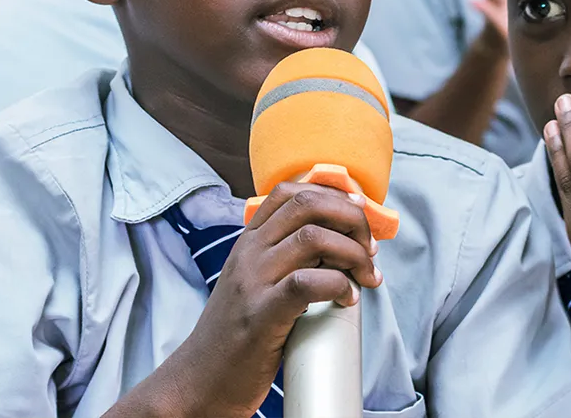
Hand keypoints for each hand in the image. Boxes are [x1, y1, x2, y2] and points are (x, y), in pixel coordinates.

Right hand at [176, 183, 380, 417]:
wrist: (201, 377)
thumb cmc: (237, 331)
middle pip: (307, 206)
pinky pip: (307, 283)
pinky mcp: (262, 314)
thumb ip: (283, 256)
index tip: (358, 210)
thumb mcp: (253, 280)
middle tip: (369, 246)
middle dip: (350, 218)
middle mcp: (249, 252)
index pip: (288, 192)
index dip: (330, 193)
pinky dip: (338, 285)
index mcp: (249, 240)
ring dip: (353, 253)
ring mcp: (253, 280)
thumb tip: (340, 243)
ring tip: (366, 276)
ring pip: (313, 238)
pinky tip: (348, 298)